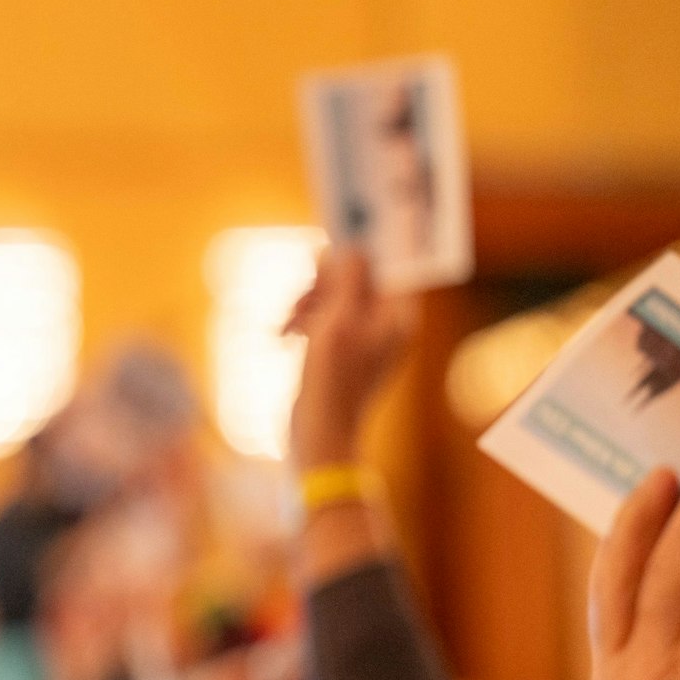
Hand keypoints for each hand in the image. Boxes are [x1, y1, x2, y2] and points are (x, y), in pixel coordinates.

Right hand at [287, 249, 418, 469]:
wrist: (319, 436)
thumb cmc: (332, 381)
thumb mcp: (338, 321)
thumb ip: (345, 281)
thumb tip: (345, 247)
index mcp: (397, 318)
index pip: (384, 267)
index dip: (357, 254)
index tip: (329, 243)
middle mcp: (385, 327)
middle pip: (354, 282)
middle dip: (320, 288)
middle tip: (297, 301)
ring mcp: (362, 342)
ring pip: (332, 301)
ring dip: (304, 306)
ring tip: (284, 327)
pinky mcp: (340, 355)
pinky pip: (322, 323)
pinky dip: (301, 325)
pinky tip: (282, 339)